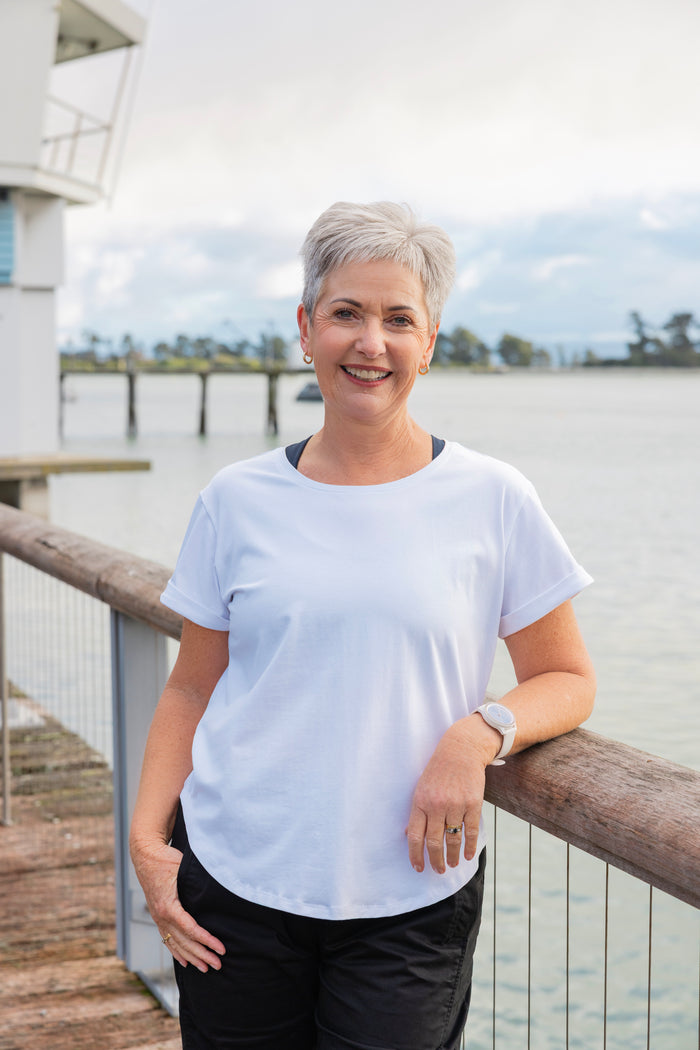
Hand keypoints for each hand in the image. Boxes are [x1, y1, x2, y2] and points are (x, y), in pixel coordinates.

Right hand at [131, 838, 225, 972]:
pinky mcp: (158, 916)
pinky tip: (185, 962)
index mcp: (168, 907)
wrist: (146, 855)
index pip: (191, 930)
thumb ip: (197, 881)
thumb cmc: (166, 859)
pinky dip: (176, 952)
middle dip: (202, 955)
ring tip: (206, 969)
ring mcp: (158, 918)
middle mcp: (161, 917)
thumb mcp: (183, 868)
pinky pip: (167, 939)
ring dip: (192, 957)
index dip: (207, 941)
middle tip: (218, 965)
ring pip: (176, 944)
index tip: (221, 949)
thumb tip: (218, 888)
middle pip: (185, 942)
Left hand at [405, 721, 492, 873]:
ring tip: (453, 864)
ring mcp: (455, 805)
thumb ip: (417, 811)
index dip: (416, 855)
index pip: (415, 835)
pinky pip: (471, 831)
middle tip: (438, 870)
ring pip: (453, 839)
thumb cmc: (438, 771)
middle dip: (435, 861)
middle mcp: (436, 805)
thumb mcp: (421, 787)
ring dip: (453, 856)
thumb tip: (409, 835)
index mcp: (420, 802)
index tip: (419, 868)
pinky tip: (468, 856)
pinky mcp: (473, 804)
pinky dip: (470, 847)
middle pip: (434, 842)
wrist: (461, 750)